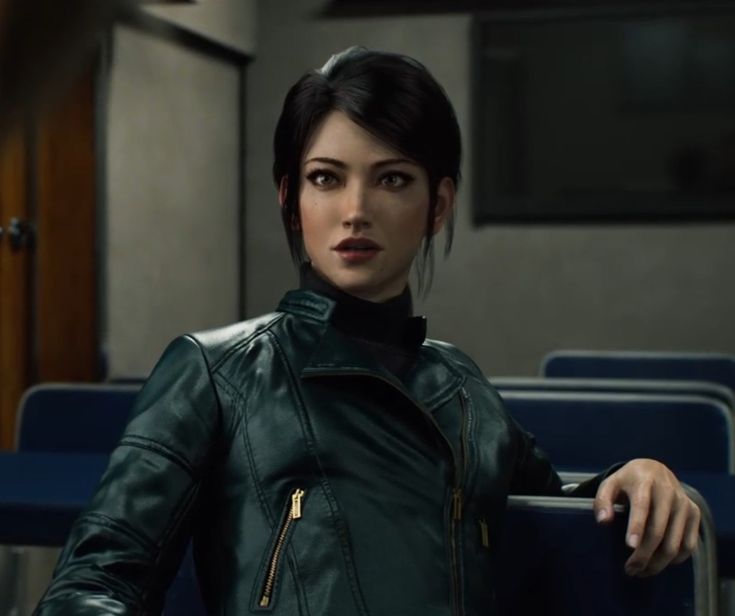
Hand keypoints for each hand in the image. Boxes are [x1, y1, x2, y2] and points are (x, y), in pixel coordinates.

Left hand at [593, 458, 699, 576]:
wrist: (656, 470)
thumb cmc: (629, 482)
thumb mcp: (611, 484)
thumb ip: (602, 501)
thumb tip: (603, 522)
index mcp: (644, 482)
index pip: (642, 506)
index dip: (636, 527)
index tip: (629, 546)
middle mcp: (668, 492)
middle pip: (658, 530)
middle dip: (644, 554)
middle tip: (630, 569)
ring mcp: (684, 503)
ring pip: (674, 543)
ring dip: (658, 562)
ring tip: (642, 571)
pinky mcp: (694, 513)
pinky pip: (689, 545)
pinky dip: (675, 559)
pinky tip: (660, 562)